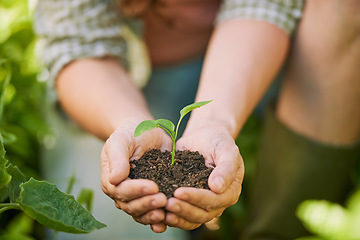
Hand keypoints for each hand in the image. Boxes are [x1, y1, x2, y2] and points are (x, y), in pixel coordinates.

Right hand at [100, 117, 171, 232]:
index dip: (136, 190)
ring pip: (141, 213)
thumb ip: (118, 158)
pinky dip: (158, 220)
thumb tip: (114, 179)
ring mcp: (137, 196)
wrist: (146, 131)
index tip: (153, 186)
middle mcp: (122, 192)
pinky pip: (152, 212)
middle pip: (131, 205)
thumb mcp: (122, 140)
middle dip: (147, 204)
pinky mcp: (152, 197)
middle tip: (162, 199)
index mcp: (111, 179)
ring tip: (165, 213)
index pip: (121, 190)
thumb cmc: (131, 133)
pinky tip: (167, 222)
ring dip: (152, 215)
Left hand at [164, 122, 243, 229]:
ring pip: (191, 219)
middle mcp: (218, 203)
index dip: (196, 197)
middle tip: (167, 203)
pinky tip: (158, 213)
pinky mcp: (189, 203)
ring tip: (162, 210)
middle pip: (202, 214)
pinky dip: (172, 217)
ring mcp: (203, 205)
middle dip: (184, 209)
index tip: (179, 191)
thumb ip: (226, 168)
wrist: (204, 137)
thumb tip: (217, 188)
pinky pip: (182, 216)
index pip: (214, 200)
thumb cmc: (218, 141)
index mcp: (230, 192)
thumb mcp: (226, 150)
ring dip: (177, 217)